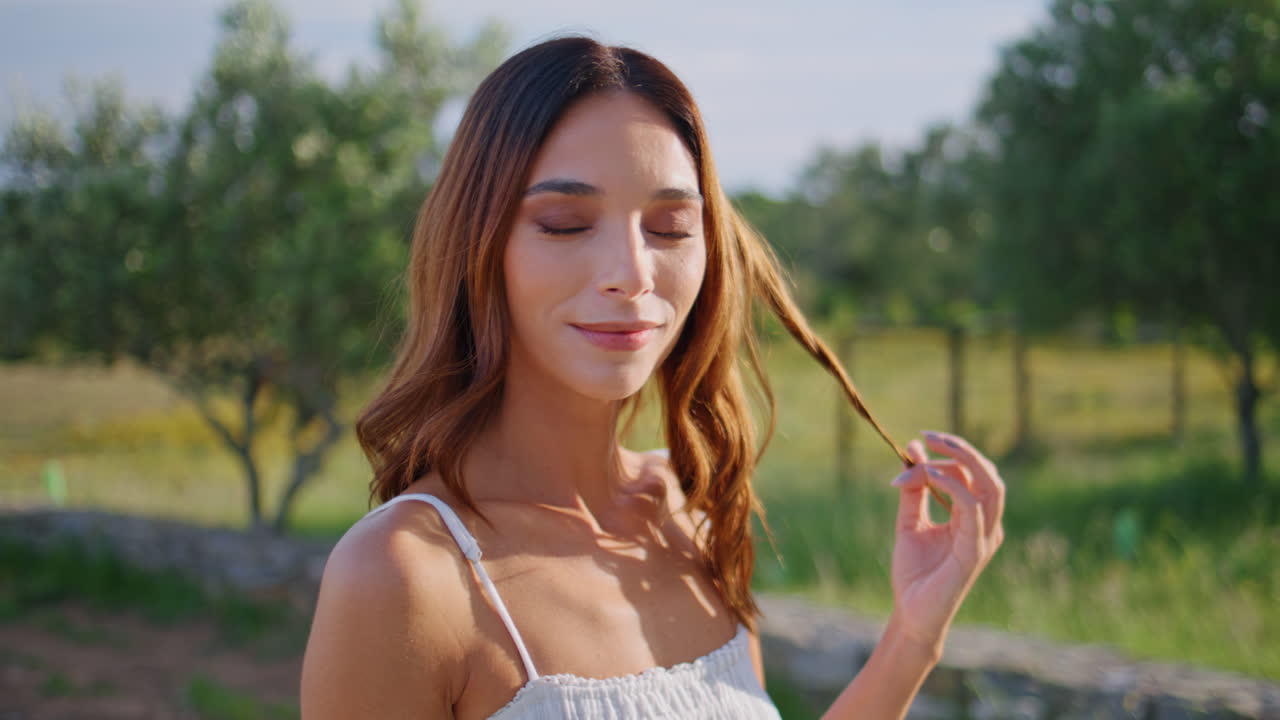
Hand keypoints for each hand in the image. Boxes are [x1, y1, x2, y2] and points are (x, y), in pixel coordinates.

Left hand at [886, 431, 1004, 654]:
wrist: (911, 613)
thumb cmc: (914, 573)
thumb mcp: (909, 521)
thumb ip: (914, 488)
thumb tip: (913, 448)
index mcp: (974, 518)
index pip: (974, 473)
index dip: (947, 454)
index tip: (916, 442)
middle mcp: (986, 525)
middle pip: (988, 474)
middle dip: (961, 449)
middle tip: (929, 435)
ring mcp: (984, 538)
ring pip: (991, 486)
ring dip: (962, 461)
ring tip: (930, 450)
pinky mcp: (975, 551)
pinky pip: (974, 509)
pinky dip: (953, 486)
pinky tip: (930, 476)